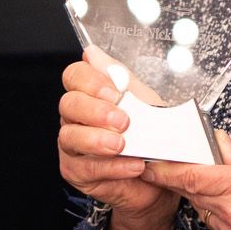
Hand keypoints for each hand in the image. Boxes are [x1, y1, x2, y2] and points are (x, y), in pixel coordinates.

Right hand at [57, 50, 180, 224]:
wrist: (162, 176)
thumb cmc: (151, 137)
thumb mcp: (144, 103)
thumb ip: (121, 79)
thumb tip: (93, 53)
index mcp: (91, 95)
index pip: (74, 76)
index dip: (91, 81)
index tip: (114, 93)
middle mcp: (76, 118)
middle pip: (68, 104)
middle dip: (95, 111)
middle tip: (123, 121)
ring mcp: (73, 146)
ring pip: (70, 137)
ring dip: (99, 140)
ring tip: (124, 145)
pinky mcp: (77, 172)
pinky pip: (86, 167)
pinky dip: (111, 167)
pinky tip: (131, 165)